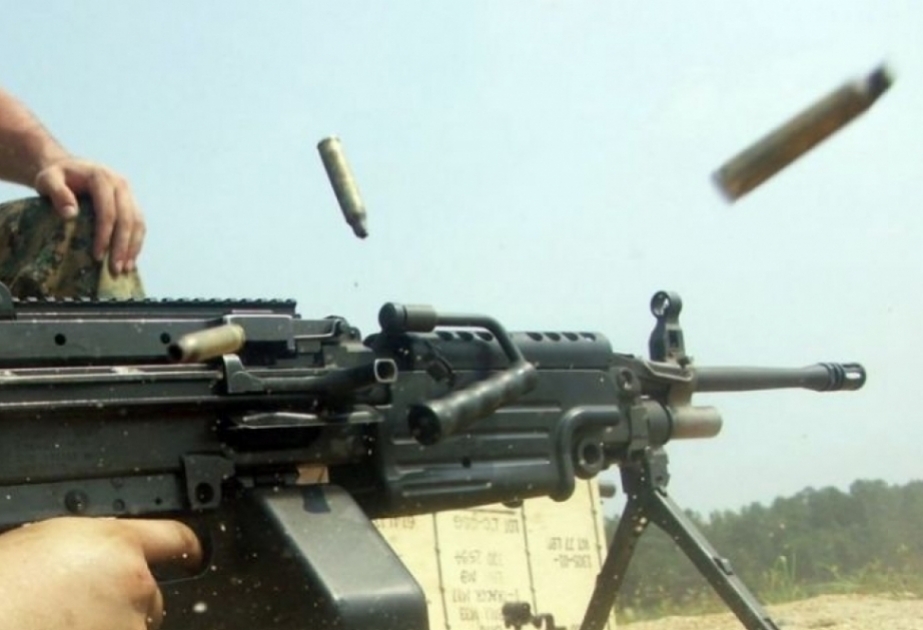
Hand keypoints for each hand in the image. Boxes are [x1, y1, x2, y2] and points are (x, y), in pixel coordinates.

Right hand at [0, 517, 200, 629]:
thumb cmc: (4, 586)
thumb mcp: (48, 543)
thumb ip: (91, 547)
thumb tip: (100, 557)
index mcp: (115, 543)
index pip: (174, 538)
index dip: (190, 546)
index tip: (196, 554)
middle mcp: (134, 581)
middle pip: (152, 593)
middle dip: (128, 603)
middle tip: (82, 611)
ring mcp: (131, 623)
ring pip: (136, 626)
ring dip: (114, 627)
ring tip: (63, 623)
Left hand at [33, 158, 145, 274]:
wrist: (69, 167)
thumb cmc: (57, 176)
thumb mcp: (48, 179)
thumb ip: (56, 192)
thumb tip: (71, 214)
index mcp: (102, 178)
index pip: (108, 211)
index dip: (105, 235)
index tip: (97, 256)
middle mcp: (121, 184)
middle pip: (127, 219)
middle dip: (122, 246)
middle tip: (115, 269)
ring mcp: (129, 194)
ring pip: (138, 223)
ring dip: (133, 247)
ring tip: (126, 269)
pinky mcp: (132, 203)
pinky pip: (139, 224)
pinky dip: (136, 242)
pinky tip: (130, 259)